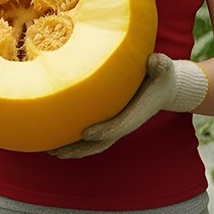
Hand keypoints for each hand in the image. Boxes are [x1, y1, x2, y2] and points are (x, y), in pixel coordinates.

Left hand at [48, 53, 207, 158]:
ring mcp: (115, 123)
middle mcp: (124, 122)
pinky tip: (56, 139)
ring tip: (50, 151)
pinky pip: (90, 135)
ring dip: (73, 149)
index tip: (86, 133)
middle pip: (102, 142)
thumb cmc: (160, 75)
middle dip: (80, 149)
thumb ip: (161, 65)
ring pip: (93, 143)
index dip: (104, 131)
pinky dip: (74, 140)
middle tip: (57, 152)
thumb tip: (155, 61)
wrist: (162, 85)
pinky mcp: (108, 120)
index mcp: (137, 112)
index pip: (120, 125)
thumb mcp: (163, 68)